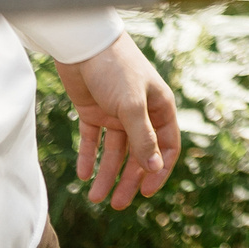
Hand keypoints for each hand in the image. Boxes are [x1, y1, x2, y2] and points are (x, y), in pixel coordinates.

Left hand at [55, 32, 183, 209]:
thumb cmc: (115, 68)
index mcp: (158, 107)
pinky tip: (83, 175)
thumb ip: (142, 138)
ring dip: (106, 174)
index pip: (166, 146)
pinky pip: (93, 140)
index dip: (158, 171)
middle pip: (139, 154)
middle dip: (129, 180)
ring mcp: (116, 112)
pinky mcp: (93, 111)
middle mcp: (140, 112)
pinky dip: (89, 157)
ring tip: (95, 198)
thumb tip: (154, 169)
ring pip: (115, 151)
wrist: (82, 44)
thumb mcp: (131, 105)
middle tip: (116, 204)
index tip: (145, 192)